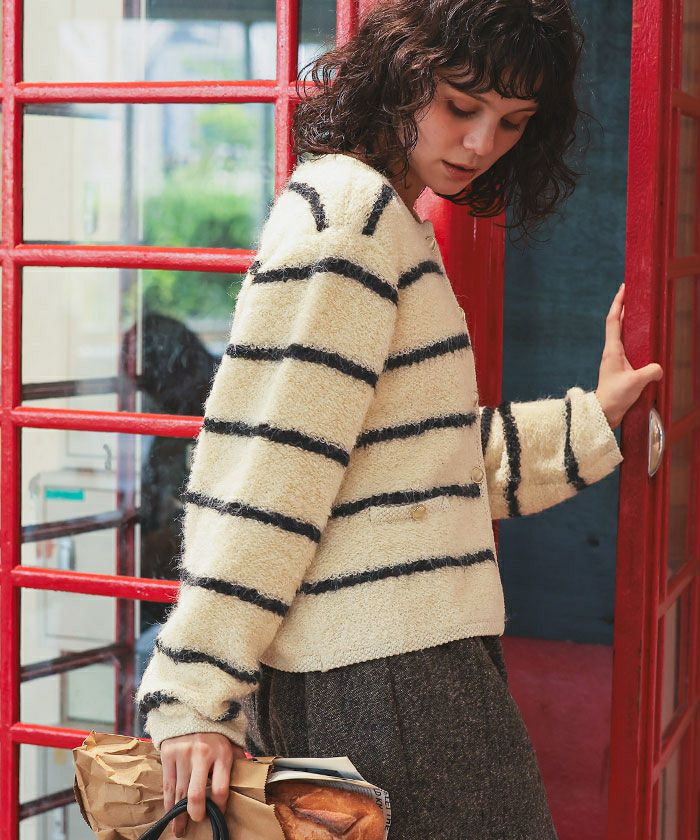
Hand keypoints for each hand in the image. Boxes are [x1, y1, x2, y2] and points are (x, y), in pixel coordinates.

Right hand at [160, 732, 247, 836]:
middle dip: (195, 813)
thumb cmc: (215, 735)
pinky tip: (171, 812)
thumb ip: (238, 762)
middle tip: (197, 821)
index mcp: (222, 753)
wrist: (193, 711)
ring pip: (179, 793)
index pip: (221, 789)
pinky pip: (167, 785)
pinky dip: (168, 802)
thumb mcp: (231, 745)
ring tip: (179, 828)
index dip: (220, 807)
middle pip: (196, 794)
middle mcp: (202, 754)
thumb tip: (250, 781)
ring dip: (179, 814)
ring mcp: (183, 754)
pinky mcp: (168, 753)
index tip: (218, 814)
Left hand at [595, 282, 662, 429]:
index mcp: (612, 350)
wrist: (604, 413)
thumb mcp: (636, 383)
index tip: (623, 288)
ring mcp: (615, 360)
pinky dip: (635, 339)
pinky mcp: (620, 368)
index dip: (618, 303)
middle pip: (617, 324)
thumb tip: (658, 368)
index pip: (614, 320)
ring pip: (623, 335)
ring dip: (630, 322)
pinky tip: (645, 340)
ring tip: (640, 311)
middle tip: (634, 293)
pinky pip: (629, 348)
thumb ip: (651, 371)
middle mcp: (612, 352)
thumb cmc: (615, 397)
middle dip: (625, 307)